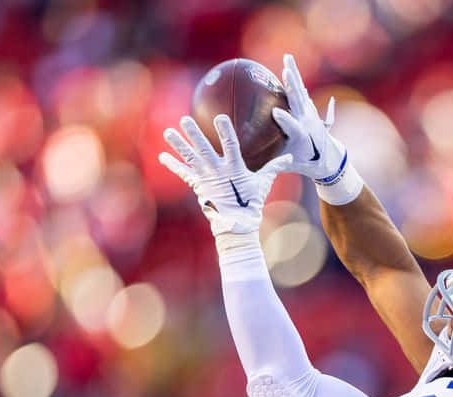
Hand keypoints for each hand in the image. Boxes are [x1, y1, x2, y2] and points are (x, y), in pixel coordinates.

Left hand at [159, 114, 291, 235]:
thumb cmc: (251, 202)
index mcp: (234, 167)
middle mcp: (218, 171)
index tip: (220, 117)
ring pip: (190, 158)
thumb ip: (274, 167)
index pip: (231, 145)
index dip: (225, 131)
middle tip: (185, 119)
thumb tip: (290, 157)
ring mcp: (206, 178)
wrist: (236, 223)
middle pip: (204, 149)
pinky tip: (162, 156)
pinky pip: (183, 174)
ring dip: (178, 145)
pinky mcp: (198, 186)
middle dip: (194, 134)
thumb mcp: (263, 183)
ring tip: (168, 131)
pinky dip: (173, 165)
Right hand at [273, 54, 348, 185]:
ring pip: (301, 91)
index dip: (286, 120)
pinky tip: (288, 64)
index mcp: (303, 137)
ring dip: (294, 74)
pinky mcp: (309, 108)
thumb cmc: (307, 164)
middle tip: (286, 72)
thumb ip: (275, 164)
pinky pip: (301, 91)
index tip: (276, 111)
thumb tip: (253, 169)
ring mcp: (310, 113)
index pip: (294, 127)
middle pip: (300, 101)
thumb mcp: (291, 166)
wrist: (330, 159)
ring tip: (288, 58)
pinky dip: (295, 79)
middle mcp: (308, 122)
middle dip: (293, 87)